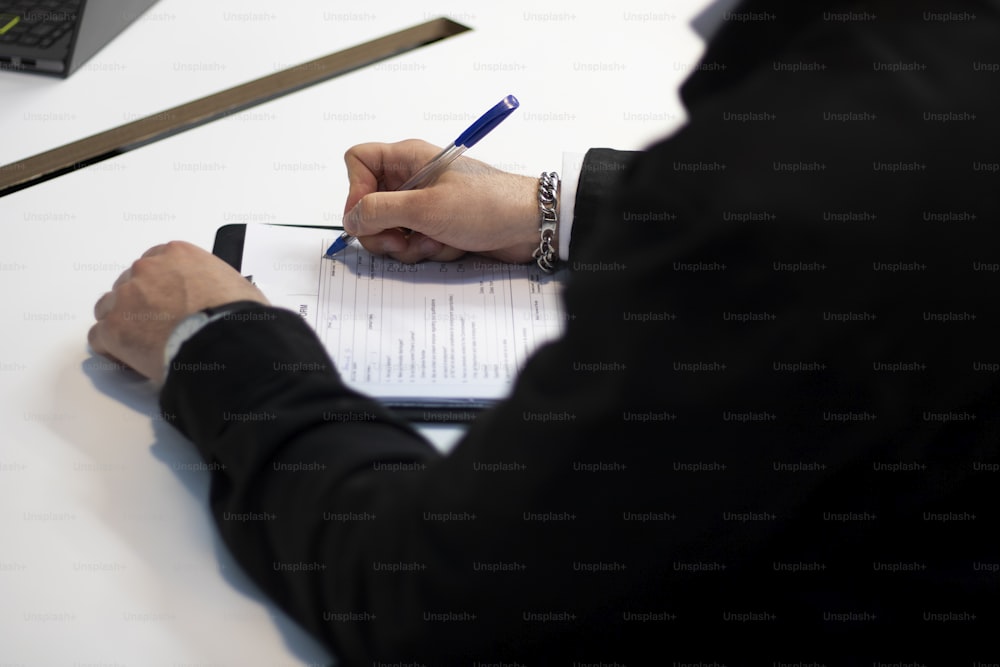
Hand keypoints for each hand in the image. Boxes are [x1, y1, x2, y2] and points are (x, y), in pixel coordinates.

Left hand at [89, 241, 268, 382]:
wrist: (225, 343)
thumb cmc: (236, 316)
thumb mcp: (237, 285)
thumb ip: (216, 285)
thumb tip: (223, 300)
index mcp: (176, 254)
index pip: (156, 263)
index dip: (161, 286)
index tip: (168, 302)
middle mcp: (146, 270)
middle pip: (130, 285)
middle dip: (140, 305)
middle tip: (159, 327)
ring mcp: (125, 299)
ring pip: (109, 309)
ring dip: (123, 324)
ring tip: (144, 346)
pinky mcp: (113, 329)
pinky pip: (100, 339)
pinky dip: (113, 350)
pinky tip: (131, 360)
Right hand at [343, 139, 540, 263]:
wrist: (530, 225)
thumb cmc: (486, 205)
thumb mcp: (426, 208)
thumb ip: (380, 212)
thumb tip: (350, 219)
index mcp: (408, 158)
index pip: (358, 161)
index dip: (355, 190)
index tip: (367, 216)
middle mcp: (412, 178)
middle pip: (369, 204)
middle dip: (382, 231)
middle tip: (401, 242)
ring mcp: (425, 204)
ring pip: (391, 230)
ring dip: (409, 245)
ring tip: (436, 241)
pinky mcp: (437, 226)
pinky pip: (414, 243)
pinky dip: (429, 249)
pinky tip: (451, 245)